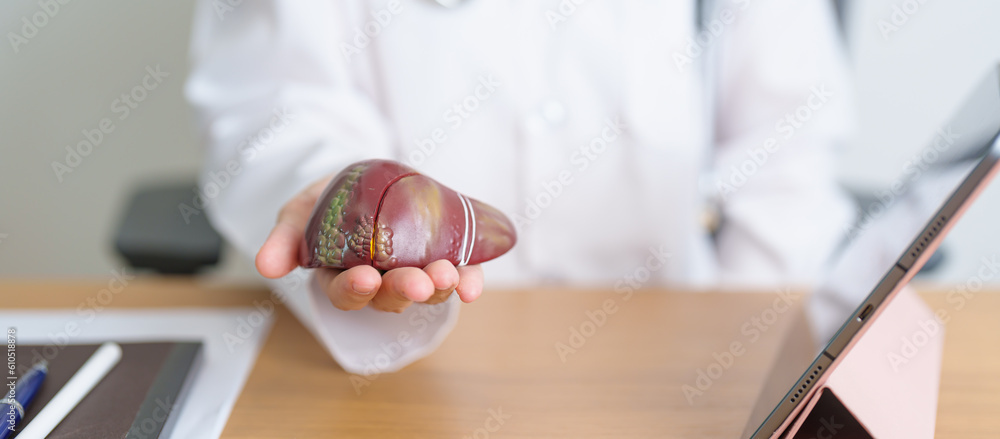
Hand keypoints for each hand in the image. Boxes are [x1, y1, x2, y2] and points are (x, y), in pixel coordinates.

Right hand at [255, 175, 483, 312]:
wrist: (368, 179)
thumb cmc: (331, 200)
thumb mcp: (301, 211)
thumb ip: (285, 237)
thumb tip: (265, 266)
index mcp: (341, 275)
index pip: (345, 293)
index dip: (355, 290)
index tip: (364, 279)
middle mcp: (380, 281)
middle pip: (389, 297)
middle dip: (403, 290)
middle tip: (417, 282)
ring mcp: (413, 271)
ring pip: (425, 289)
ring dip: (438, 287)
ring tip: (448, 276)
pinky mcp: (442, 259)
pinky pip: (458, 275)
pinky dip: (468, 282)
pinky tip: (473, 285)